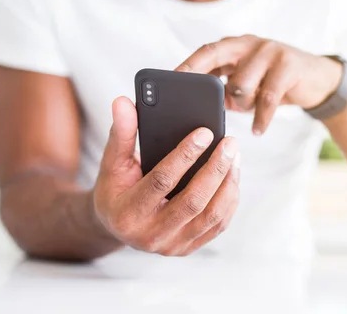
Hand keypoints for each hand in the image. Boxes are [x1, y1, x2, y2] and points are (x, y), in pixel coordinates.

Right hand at [93, 97, 240, 256]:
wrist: (116, 225)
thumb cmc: (115, 187)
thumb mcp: (112, 162)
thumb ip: (121, 133)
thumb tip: (123, 101)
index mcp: (128, 213)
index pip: (161, 181)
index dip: (184, 155)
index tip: (205, 132)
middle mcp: (150, 235)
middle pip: (193, 201)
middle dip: (215, 168)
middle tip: (230, 142)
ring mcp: (172, 246)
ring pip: (211, 215)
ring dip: (228, 183)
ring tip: (234, 155)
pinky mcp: (188, 247)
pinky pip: (218, 224)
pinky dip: (230, 198)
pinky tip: (233, 175)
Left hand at [177, 35, 342, 133]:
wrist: (317, 80)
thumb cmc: (273, 83)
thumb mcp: (247, 82)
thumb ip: (224, 89)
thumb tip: (196, 109)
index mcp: (235, 46)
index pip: (206, 52)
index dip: (188, 64)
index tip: (171, 79)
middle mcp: (249, 43)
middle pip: (216, 56)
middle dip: (198, 74)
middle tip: (187, 97)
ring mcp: (270, 51)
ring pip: (241, 84)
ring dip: (242, 104)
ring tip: (248, 110)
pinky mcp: (289, 65)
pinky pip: (267, 97)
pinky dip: (260, 118)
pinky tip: (257, 130)